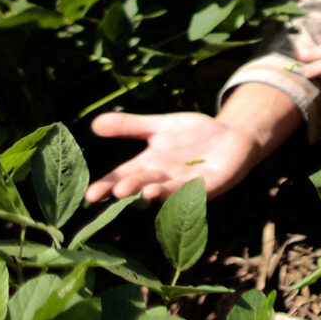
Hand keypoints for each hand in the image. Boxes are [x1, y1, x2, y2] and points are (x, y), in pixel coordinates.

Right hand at [87, 111, 259, 203]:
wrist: (230, 136)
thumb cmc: (192, 135)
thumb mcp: (159, 126)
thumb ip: (130, 126)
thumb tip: (94, 124)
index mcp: (150, 165)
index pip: (123, 176)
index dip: (107, 186)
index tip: (90, 195)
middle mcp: (165, 178)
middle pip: (144, 183)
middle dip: (130, 188)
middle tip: (114, 192)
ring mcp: (188, 183)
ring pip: (169, 189)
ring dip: (157, 191)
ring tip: (143, 191)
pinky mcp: (212, 183)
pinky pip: (197, 188)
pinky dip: (185, 189)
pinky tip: (175, 187)